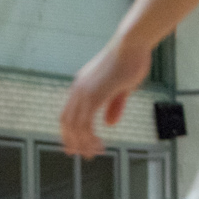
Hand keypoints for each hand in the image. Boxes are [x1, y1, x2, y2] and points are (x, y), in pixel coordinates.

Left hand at [60, 36, 152, 156]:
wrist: (133, 43)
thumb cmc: (131, 60)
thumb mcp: (122, 87)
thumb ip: (114, 105)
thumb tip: (109, 124)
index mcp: (82, 86)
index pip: (67, 114)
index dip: (68, 131)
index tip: (73, 145)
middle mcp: (78, 90)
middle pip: (66, 122)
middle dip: (72, 141)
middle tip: (81, 155)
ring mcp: (84, 92)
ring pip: (75, 125)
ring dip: (82, 142)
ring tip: (93, 153)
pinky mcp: (94, 94)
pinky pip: (85, 122)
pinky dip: (89, 137)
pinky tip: (98, 144)